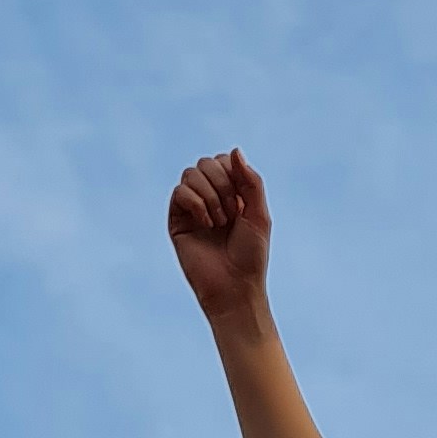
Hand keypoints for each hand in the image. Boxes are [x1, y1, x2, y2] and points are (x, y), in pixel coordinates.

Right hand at [168, 147, 269, 317]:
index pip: (224, 161)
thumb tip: (235, 150)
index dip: (233, 173)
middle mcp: (210, 197)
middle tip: (231, 214)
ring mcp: (192, 207)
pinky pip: (179, 192)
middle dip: (222, 184)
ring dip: (210, 196)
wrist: (234, 287)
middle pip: (206, 163)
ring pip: (191, 173)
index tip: (242, 201)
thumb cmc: (251, 256)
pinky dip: (196, 203)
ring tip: (219, 223)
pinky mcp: (177, 220)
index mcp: (232, 194)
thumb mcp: (259, 215)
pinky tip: (206, 224)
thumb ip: (251, 181)